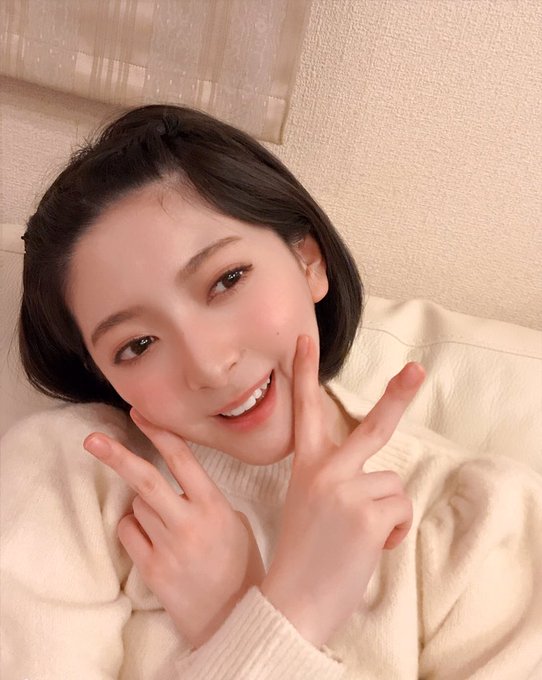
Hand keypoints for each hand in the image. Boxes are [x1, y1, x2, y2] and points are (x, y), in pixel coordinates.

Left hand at [83, 411, 264, 648]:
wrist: (233, 616)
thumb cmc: (238, 565)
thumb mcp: (235, 521)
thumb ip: (206, 498)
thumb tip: (177, 480)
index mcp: (214, 504)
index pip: (181, 459)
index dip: (158, 433)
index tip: (138, 414)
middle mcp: (189, 522)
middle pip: (145, 480)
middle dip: (116, 455)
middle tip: (93, 439)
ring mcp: (168, 546)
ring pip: (136, 506)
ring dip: (143, 505)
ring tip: (166, 524)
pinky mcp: (152, 568)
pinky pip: (128, 532)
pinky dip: (134, 527)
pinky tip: (153, 539)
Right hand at [260, 335, 424, 647]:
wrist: (290, 601)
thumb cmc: (303, 556)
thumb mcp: (307, 504)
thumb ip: (335, 479)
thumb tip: (380, 479)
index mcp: (306, 467)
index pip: (306, 412)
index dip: (305, 374)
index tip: (304, 343)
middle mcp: (326, 471)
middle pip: (371, 426)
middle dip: (397, 396)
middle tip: (417, 370)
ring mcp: (346, 489)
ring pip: (393, 486)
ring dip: (387, 513)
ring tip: (360, 537)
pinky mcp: (369, 514)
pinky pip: (401, 510)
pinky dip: (394, 532)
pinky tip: (370, 548)